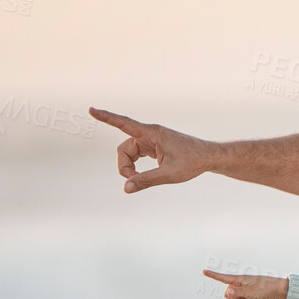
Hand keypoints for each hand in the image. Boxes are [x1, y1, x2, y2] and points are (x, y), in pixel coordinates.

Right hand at [91, 108, 218, 192]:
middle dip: (124, 166)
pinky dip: (135, 167)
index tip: (91, 109)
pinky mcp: (153, 147)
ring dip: (129, 168)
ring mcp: (150, 141)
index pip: (124, 124)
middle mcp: (149, 134)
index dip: (106, 118)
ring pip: (128, 154)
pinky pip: (135, 155)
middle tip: (133, 181)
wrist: (208, 157)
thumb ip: (146, 181)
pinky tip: (139, 175)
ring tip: (139, 180)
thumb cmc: (192, 162)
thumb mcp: (169, 174)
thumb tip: (126, 188)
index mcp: (152, 134)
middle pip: (123, 149)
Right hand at [203, 270, 286, 298]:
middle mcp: (238, 282)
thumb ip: (238, 292)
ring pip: (234, 298)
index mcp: (239, 279)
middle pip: (229, 293)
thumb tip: (227, 292)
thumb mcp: (252, 292)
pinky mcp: (244, 293)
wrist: (276, 289)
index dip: (213, 275)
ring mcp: (241, 287)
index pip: (223, 277)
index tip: (203, 271)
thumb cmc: (265, 288)